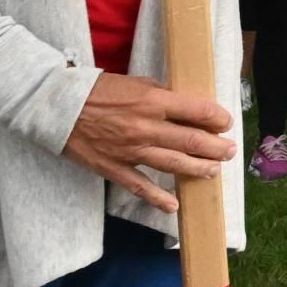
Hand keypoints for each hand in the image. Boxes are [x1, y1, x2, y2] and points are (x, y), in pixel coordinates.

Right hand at [62, 73, 236, 211]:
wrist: (55, 107)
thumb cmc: (96, 90)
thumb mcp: (135, 82)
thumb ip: (162, 94)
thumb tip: (186, 105)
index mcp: (153, 101)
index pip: (197, 111)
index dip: (217, 117)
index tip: (226, 122)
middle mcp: (146, 127)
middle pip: (191, 140)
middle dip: (216, 147)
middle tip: (230, 150)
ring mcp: (130, 151)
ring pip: (173, 164)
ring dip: (198, 169)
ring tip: (214, 171)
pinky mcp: (113, 167)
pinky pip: (140, 186)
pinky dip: (158, 197)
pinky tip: (174, 205)